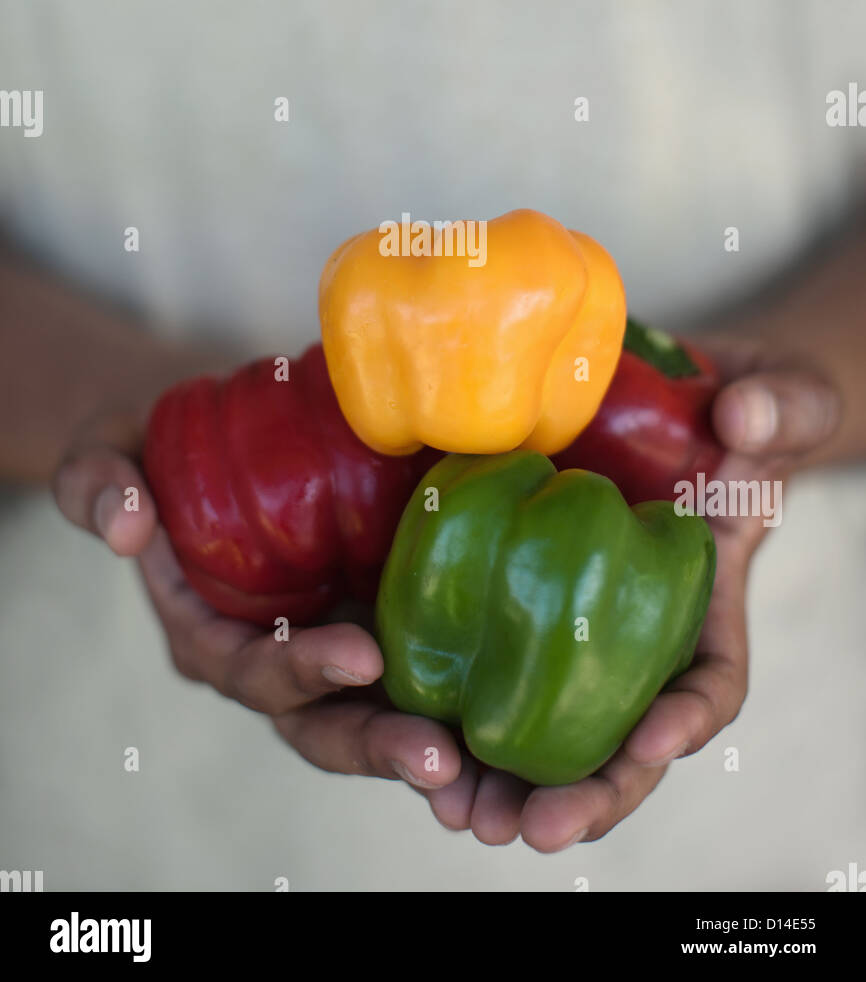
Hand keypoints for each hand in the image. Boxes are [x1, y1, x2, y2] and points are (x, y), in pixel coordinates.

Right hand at [52, 409, 463, 793]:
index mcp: (214, 637)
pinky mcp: (387, 624)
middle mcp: (278, 662)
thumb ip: (97, 482)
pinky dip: (467, 698)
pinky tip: (525, 709)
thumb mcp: (109, 451)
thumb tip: (127, 525)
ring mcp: (336, 649)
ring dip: (430, 748)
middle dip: (377, 746)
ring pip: (383, 717)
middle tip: (438, 759)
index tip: (360, 655)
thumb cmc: (159, 451)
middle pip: (326, 723)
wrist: (220, 442)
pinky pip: (426, 673)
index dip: (302, 672)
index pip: (254, 673)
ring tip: (484, 767)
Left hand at [412, 330, 840, 850]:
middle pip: (619, 743)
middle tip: (534, 828)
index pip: (707, 688)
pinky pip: (483, 668)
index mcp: (707, 620)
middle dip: (584, 795)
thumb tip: (746, 419)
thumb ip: (773, 416)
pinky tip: (413, 740)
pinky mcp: (511, 607)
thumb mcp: (772, 410)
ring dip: (507, 784)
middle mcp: (639, 646)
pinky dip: (452, 715)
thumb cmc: (728, 424)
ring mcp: (574, 635)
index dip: (686, 720)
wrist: (663, 412)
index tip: (654, 740)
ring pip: (547, 732)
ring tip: (461, 813)